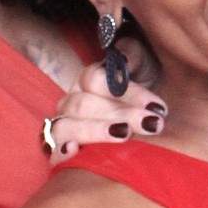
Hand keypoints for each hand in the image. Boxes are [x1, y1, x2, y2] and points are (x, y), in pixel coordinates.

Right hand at [46, 45, 167, 162]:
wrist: (144, 127)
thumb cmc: (143, 99)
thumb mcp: (145, 70)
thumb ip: (135, 55)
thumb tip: (125, 58)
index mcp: (87, 80)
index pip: (96, 80)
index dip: (127, 92)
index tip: (156, 107)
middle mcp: (71, 103)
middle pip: (83, 105)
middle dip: (120, 113)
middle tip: (152, 123)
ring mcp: (62, 127)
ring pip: (66, 126)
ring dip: (95, 130)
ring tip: (124, 134)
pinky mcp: (59, 152)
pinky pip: (50, 150)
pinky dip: (60, 150)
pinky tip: (74, 150)